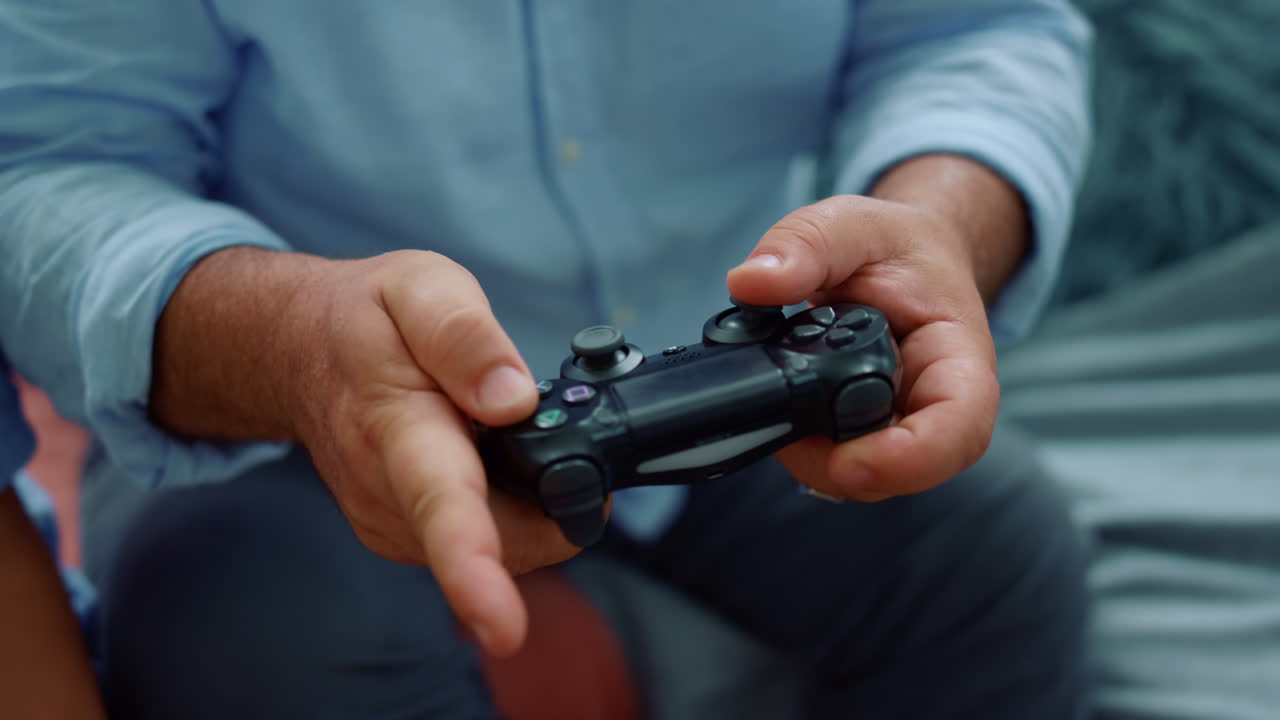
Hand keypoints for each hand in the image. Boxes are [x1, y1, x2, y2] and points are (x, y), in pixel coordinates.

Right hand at [290, 251, 580, 654]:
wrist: (297, 349)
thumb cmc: (364, 319)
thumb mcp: (419, 288)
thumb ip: (466, 337)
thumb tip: (515, 399)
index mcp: (398, 430)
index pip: (441, 507)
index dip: (475, 571)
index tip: (504, 626)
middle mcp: (389, 496)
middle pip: (507, 543)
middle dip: (559, 502)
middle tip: (555, 428)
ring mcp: (392, 524)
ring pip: (507, 547)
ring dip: (532, 502)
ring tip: (501, 433)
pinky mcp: (402, 537)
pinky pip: (489, 540)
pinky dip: (507, 507)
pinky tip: (486, 458)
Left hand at [726, 155, 1027, 500]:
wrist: (900, 261)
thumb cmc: (892, 246)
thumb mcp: (852, 222)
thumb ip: (806, 244)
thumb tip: (751, 283)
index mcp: (957, 357)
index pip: (961, 427)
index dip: (912, 459)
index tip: (851, 460)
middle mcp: (933, 406)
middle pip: (899, 470)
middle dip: (834, 462)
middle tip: (779, 417)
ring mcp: (895, 429)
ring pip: (856, 477)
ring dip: (807, 452)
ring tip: (778, 391)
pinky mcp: (858, 438)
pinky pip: (828, 462)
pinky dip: (796, 440)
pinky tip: (779, 400)